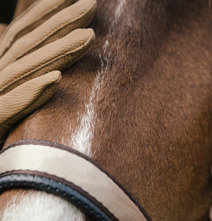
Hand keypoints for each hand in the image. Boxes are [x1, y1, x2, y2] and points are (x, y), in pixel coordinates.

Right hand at [0, 0, 95, 140]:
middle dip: (59, 24)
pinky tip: (54, 81)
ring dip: (55, 53)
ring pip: (22, 73)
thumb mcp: (6, 100)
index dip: (49, 17)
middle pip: (26, 48)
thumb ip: (15, 83)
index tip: (80, 1)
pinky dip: (29, 93)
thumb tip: (24, 52)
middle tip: (92, 4)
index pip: (24, 38)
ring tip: (88, 38)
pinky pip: (6, 108)